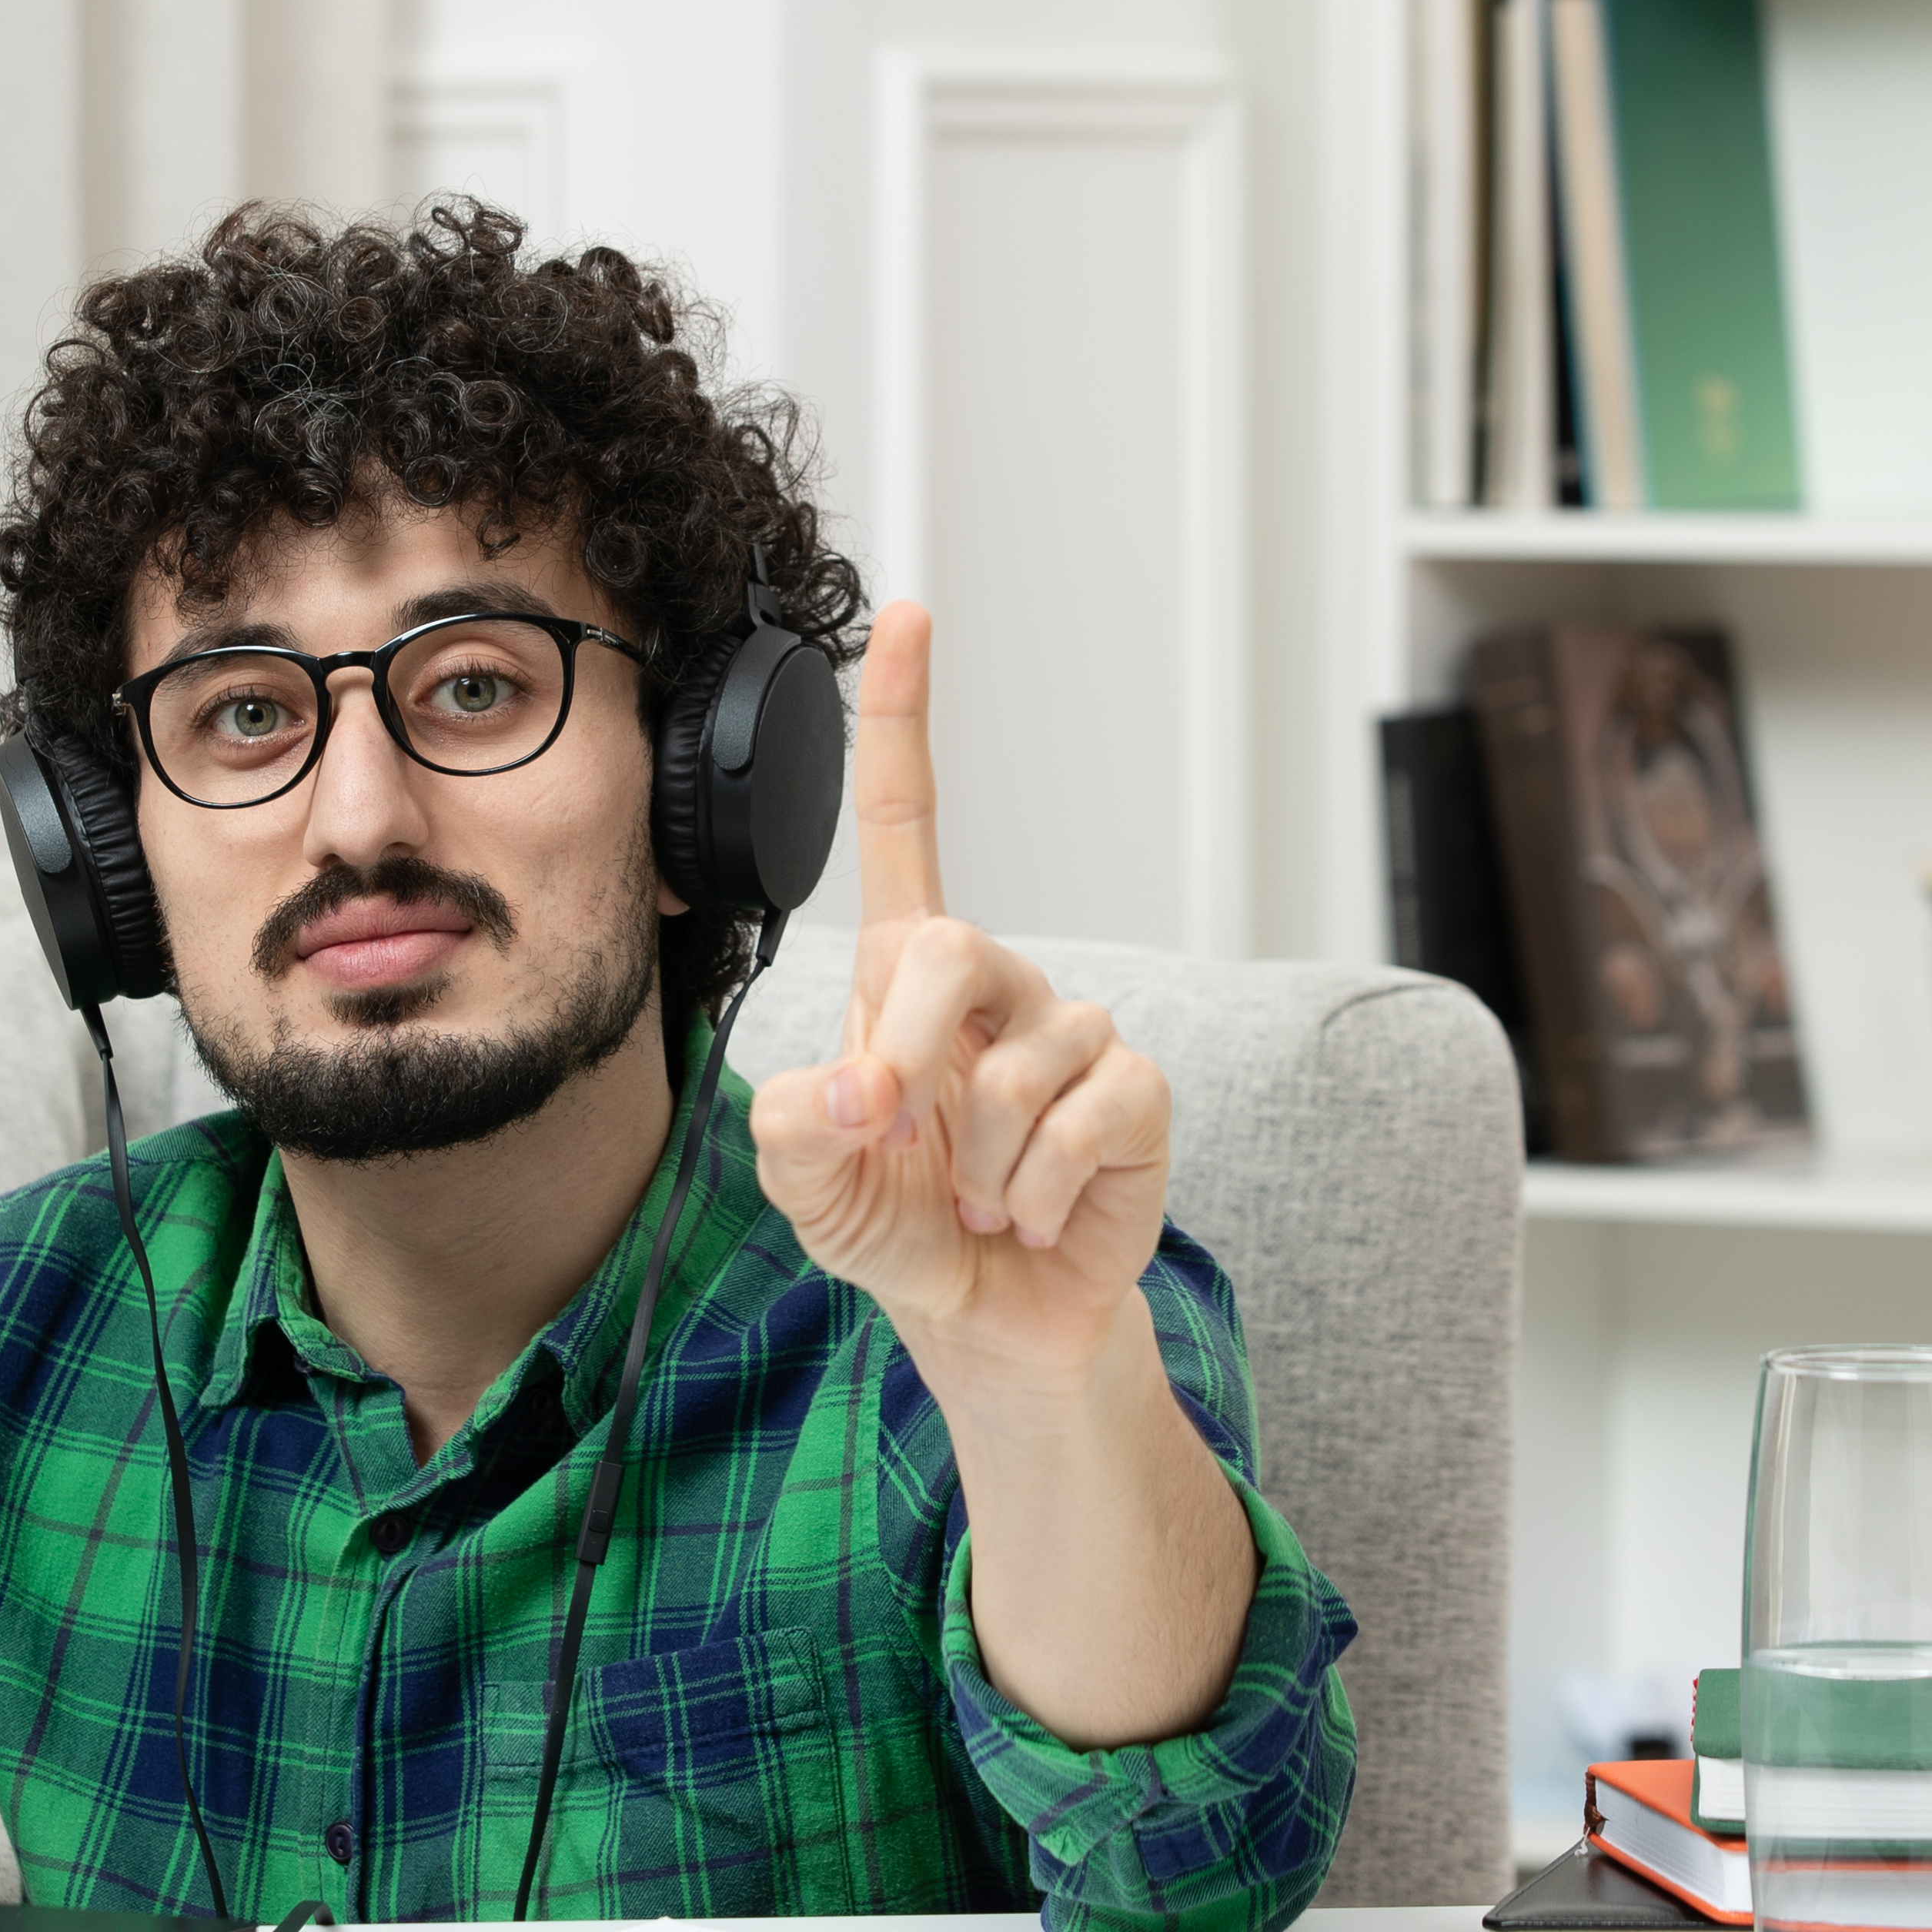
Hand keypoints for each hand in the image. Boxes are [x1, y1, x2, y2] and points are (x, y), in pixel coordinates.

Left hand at [749, 603, 1174, 1388]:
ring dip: (974, 1166)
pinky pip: (1078, 1124)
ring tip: (980, 1199)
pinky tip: (1035, 1213)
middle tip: (894, 1138)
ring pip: (1009, 1071)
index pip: (907, 817)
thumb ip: (795, 1127)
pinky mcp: (1136, 1093)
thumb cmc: (899, 1223)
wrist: (987, 1316)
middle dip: (908, 1055)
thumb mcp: (808, 1180)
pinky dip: (1036, 1195)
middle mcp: (997, 982)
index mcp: (910, 971)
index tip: (905, 615)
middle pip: (951, 949)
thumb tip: (855, 1090)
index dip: (904, 717)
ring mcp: (1074, 1032)